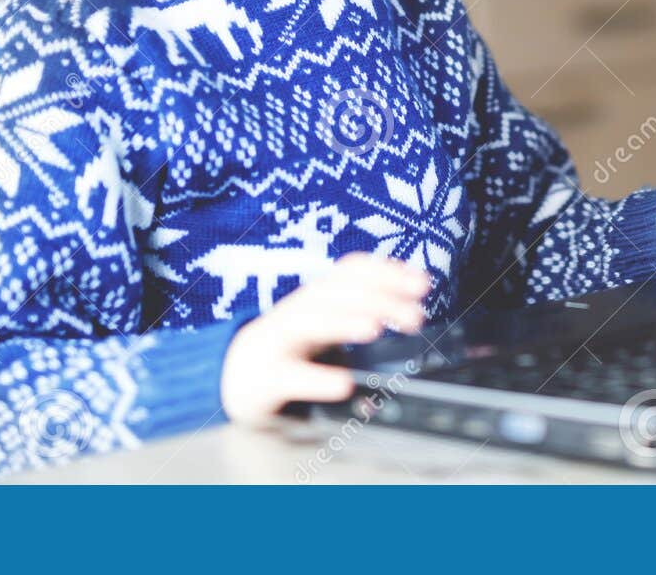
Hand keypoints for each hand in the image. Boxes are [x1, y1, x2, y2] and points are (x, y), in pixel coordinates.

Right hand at [219, 252, 430, 424]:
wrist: (233, 380)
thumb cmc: (290, 352)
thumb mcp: (324, 327)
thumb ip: (359, 315)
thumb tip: (410, 311)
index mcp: (315, 298)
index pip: (349, 271)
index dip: (385, 271)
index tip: (422, 282)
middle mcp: (296, 312)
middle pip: (334, 293)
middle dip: (377, 298)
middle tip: (416, 316)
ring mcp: (276, 343)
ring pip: (308, 322)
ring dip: (343, 321)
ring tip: (375, 328)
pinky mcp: (264, 379)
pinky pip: (290, 376)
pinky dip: (317, 379)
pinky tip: (344, 384)